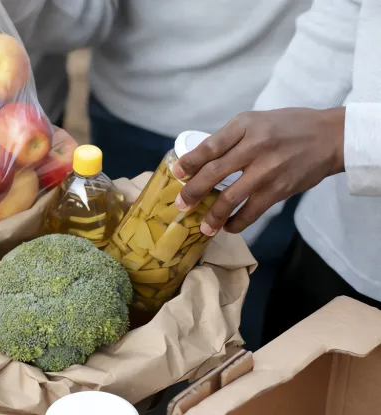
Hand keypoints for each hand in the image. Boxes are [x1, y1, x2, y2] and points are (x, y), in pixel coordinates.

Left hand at [172, 107, 345, 235]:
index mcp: (244, 126)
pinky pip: (251, 212)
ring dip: (212, 215)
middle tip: (181, 204)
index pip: (209, 146)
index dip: (189, 162)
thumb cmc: (288, 127)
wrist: (330, 137)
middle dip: (192, 192)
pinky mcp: (278, 190)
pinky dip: (236, 223)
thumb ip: (230, 138)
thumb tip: (199, 161)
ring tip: (203, 226)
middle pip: (213, 173)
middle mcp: (254, 146)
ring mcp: (266, 170)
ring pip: (230, 198)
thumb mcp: (256, 121)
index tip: (176, 174)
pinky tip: (227, 227)